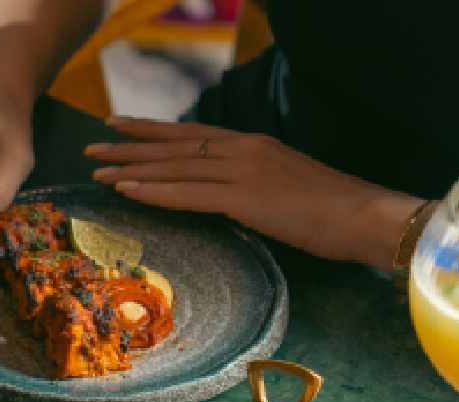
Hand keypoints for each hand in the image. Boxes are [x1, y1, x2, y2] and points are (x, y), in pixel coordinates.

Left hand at [84, 118, 422, 270]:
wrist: (367, 218)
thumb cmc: (333, 212)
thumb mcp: (285, 188)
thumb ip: (251, 185)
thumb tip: (224, 196)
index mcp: (253, 146)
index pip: (192, 135)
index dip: (152, 132)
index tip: (119, 127)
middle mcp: (244, 150)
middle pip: (174, 146)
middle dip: (129, 146)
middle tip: (91, 146)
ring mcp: (244, 171)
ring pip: (175, 167)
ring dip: (132, 168)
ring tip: (97, 169)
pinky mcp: (246, 198)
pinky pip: (190, 194)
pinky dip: (155, 191)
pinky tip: (127, 190)